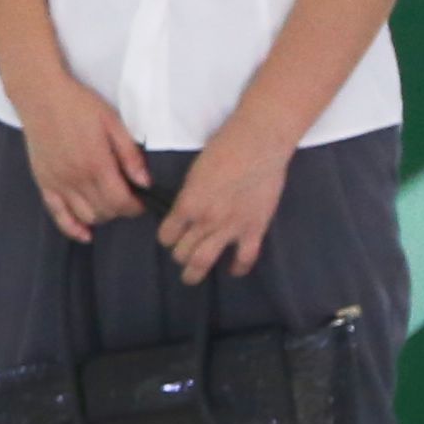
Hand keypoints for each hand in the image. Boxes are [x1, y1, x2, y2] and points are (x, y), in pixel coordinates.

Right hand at [12, 73, 148, 243]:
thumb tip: (145, 182)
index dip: (135, 207)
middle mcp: (76, 179)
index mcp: (97, 164)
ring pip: (85, 216)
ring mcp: (58, 182)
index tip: (141, 202)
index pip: (121, 201)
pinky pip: (57, 214)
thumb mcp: (113, 123)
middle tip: (127, 199)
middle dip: (121, 210)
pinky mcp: (44, 182)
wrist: (41, 96)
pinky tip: (85, 233)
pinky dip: (72, 228)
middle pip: (105, 211)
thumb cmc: (79, 106)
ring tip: (108, 204)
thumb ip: (130, 156)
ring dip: (101, 217)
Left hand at [155, 125, 293, 283]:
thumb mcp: (194, 175)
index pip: (167, 234)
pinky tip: (233, 270)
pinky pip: (245, 258)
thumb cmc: (222, 150)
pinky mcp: (255, 228)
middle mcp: (204, 221)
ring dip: (195, 272)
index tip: (170, 238)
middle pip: (183, 251)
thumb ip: (190, 197)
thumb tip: (187, 210)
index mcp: (186, 204)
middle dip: (179, 257)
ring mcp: (230, 227)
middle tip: (181, 258)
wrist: (257, 146)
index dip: (166, 238)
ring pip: (205, 260)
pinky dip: (238, 268)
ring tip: (191, 277)